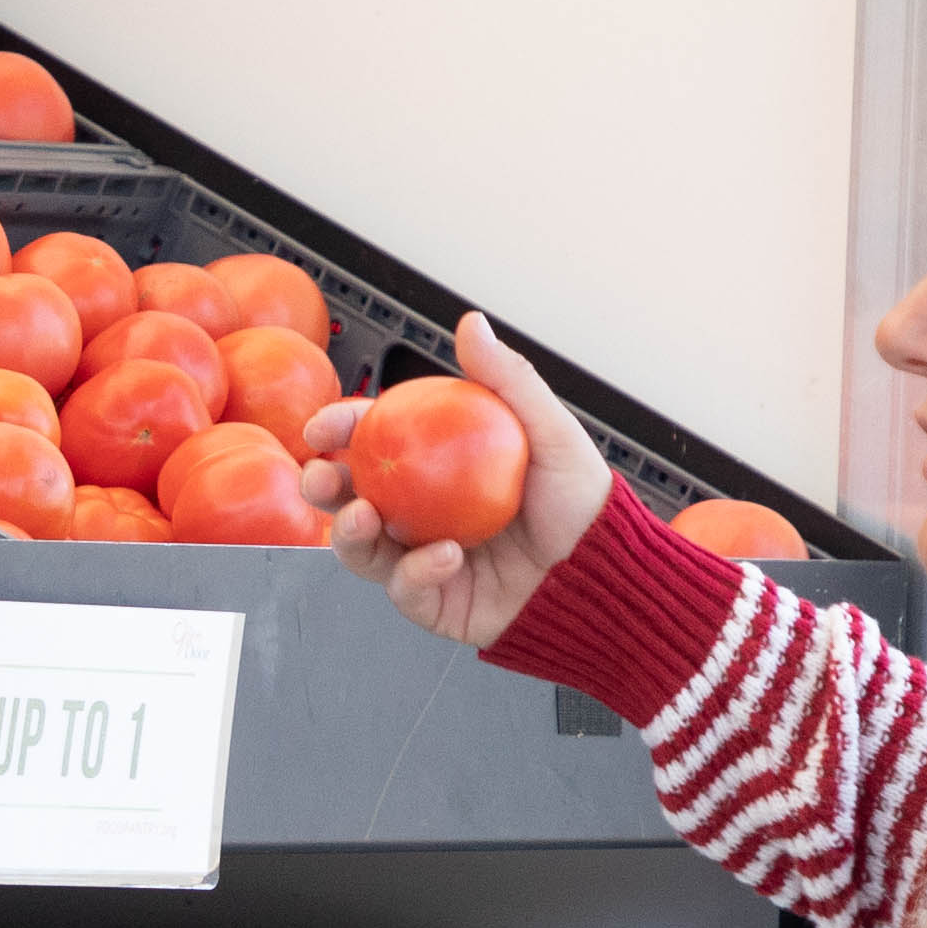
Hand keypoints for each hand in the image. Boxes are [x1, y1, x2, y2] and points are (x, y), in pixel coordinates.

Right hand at [299, 308, 610, 651]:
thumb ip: (507, 379)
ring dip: (349, 533)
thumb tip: (471, 323)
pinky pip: (406, 590)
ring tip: (365, 517)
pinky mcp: (437, 604)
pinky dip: (416, 572)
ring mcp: (424, 561)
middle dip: (322, 486)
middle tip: (321, 477)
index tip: (323, 426)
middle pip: (352, 498)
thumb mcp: (550, 432)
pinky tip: (445, 556)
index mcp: (438, 469)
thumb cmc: (583, 505)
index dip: (341, 429)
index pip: (377, 442)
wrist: (605, 577)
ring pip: (362, 550)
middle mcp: (423, 514)